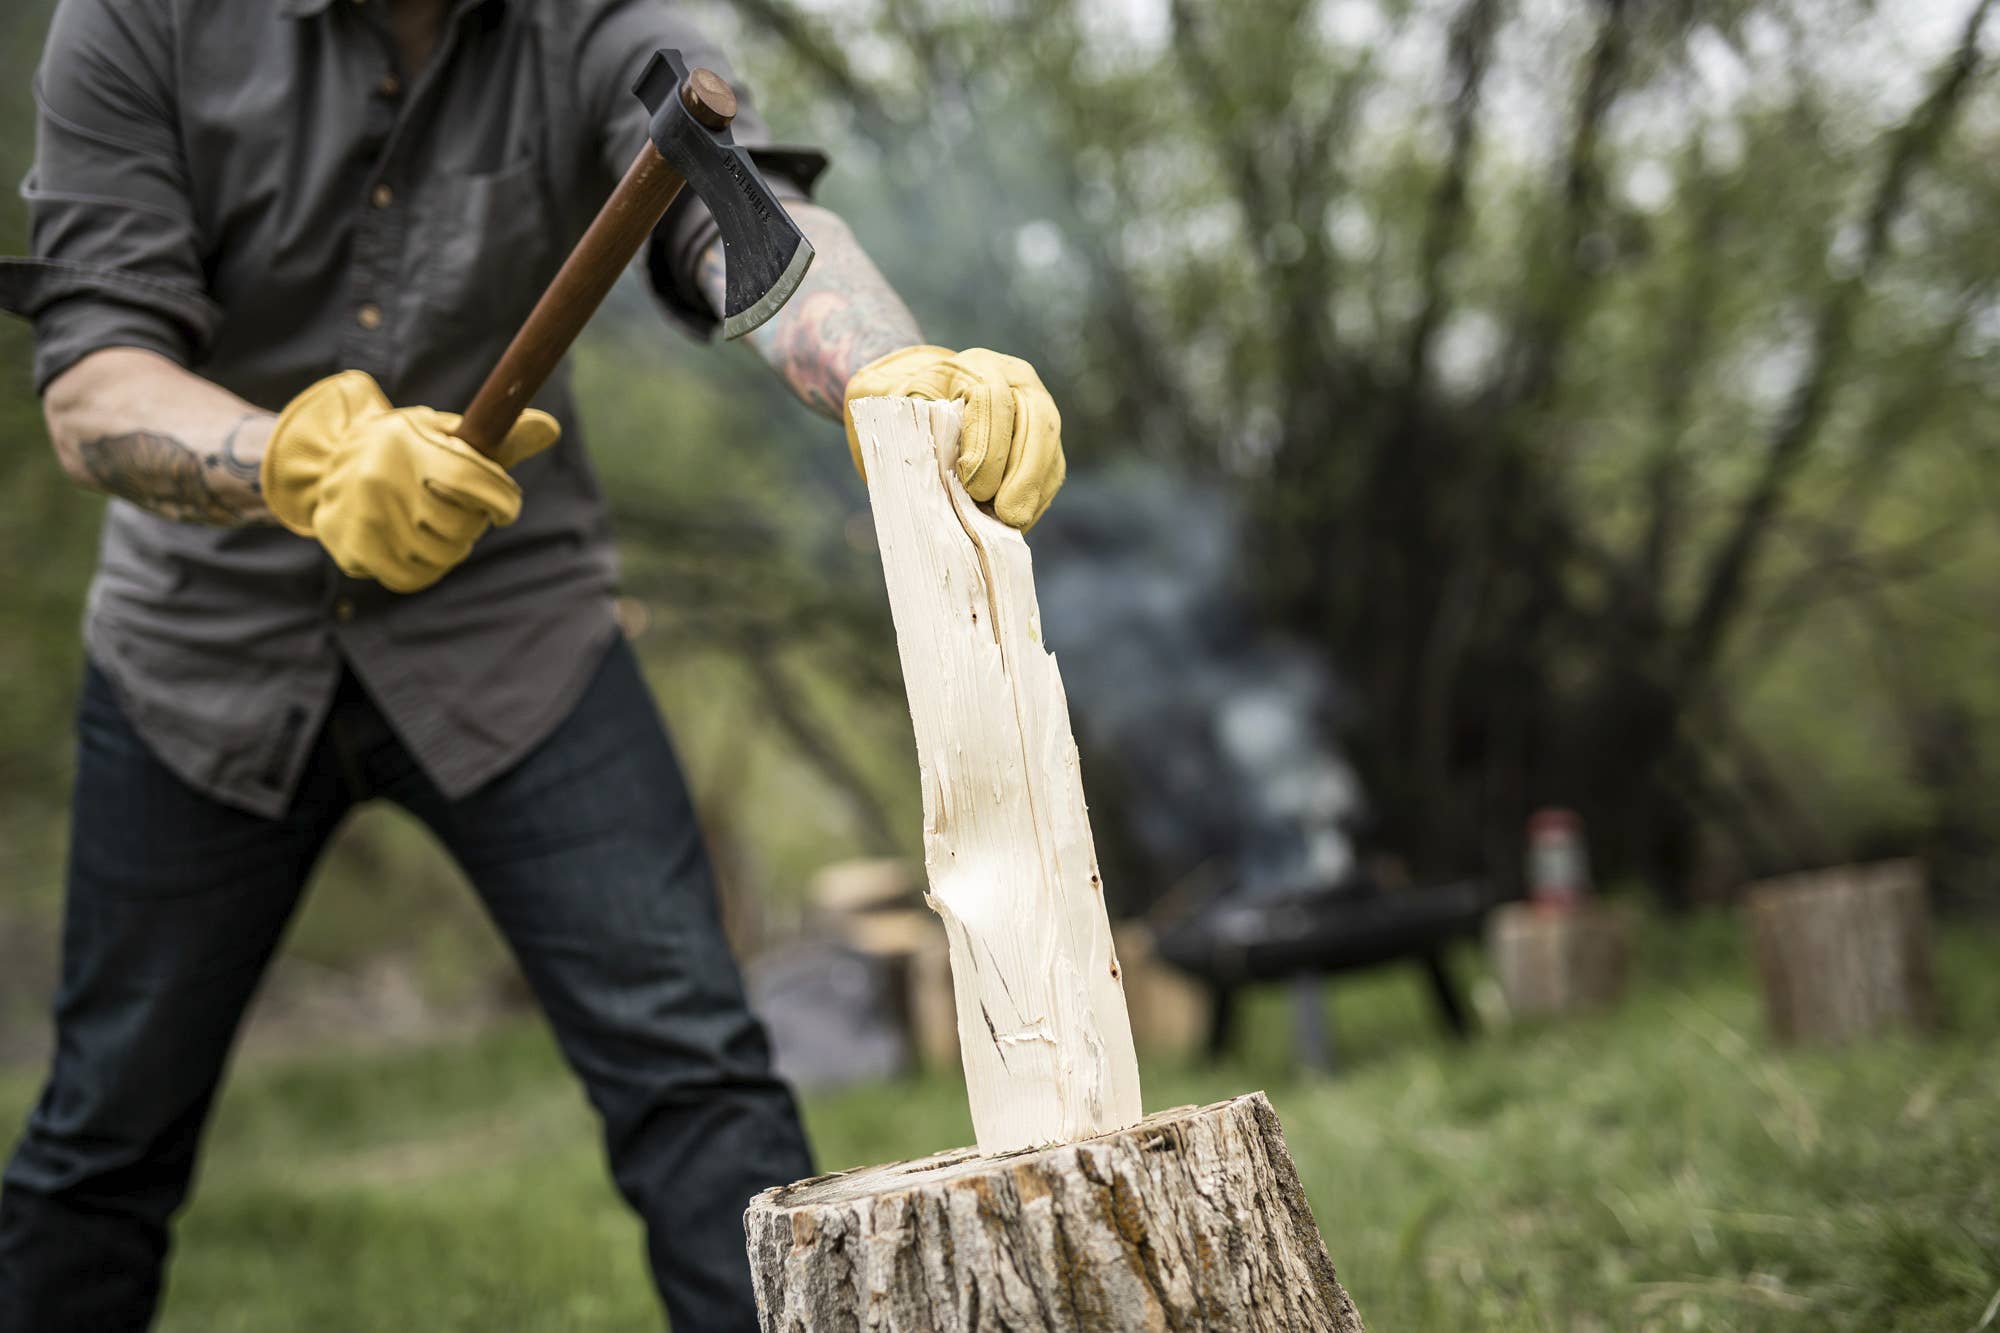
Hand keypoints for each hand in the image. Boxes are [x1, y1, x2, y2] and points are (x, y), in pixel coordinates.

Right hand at [261, 371, 558, 591]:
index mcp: (408, 441)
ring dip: (452, 547)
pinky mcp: (354, 550)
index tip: (505, 508)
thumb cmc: (406, 449)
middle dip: (473, 523)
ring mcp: (364, 518)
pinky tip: (421, 547)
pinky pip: (413, 578)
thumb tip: (551, 428)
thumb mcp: (444, 433)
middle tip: (462, 512)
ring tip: (437, 526)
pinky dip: (428, 568)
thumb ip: (497, 440)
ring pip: (441, 556)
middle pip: (460, 526)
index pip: (471, 481)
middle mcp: (380, 478)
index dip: (502, 500)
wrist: (325, 466)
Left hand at [843, 345, 1064, 529]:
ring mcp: (1038, 410)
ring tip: (1012, 524)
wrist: (928, 400)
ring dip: (1032, 490)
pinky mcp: (1045, 443)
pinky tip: (1017, 523)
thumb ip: (911, 424)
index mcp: (978, 367)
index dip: (987, 446)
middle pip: (1038, 420)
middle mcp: (1017, 382)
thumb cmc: (909, 407)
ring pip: (1050, 449)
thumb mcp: (899, 404)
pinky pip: (1052, 471)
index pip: (993, 399)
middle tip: (1007, 514)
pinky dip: (1036, 499)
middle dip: (1023, 473)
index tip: (973, 487)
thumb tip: (929, 469)